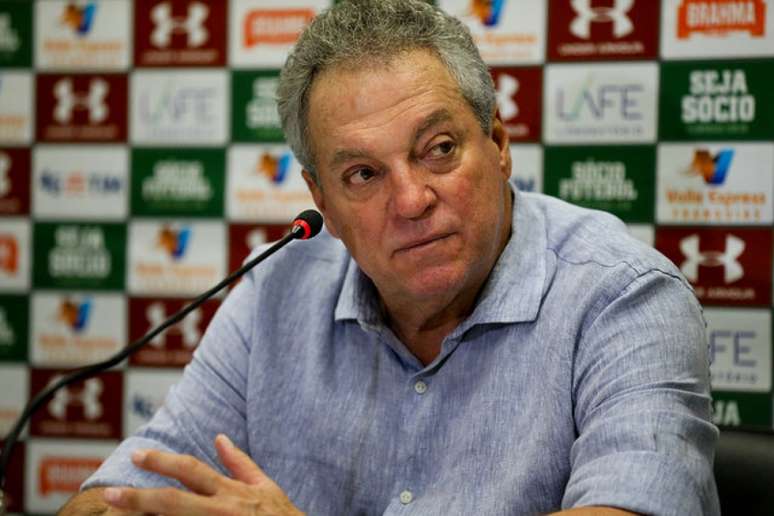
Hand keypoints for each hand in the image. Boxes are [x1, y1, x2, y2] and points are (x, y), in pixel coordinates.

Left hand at [102, 434, 304, 515]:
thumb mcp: (265, 486)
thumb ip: (239, 463)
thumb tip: (219, 438)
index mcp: (231, 491)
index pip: (190, 470)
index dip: (161, 462)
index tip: (137, 456)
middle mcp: (221, 510)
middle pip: (173, 502)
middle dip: (138, 497)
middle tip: (109, 494)